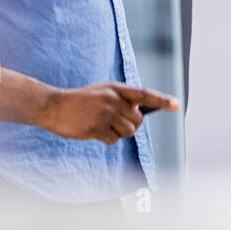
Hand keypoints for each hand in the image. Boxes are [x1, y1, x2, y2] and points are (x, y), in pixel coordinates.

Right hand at [38, 82, 179, 145]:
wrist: (53, 105)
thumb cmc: (79, 101)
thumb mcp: (101, 93)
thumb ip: (120, 101)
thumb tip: (137, 118)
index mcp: (116, 88)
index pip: (144, 94)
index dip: (162, 100)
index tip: (177, 105)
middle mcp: (113, 100)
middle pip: (137, 121)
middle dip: (129, 126)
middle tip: (114, 123)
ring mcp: (105, 114)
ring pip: (127, 132)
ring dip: (118, 134)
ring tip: (102, 126)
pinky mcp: (97, 127)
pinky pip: (113, 140)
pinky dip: (105, 139)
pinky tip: (92, 131)